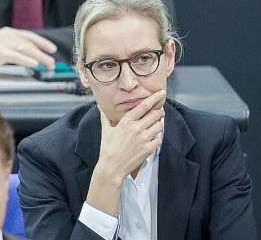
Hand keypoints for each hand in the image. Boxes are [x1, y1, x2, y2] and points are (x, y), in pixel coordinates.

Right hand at [0, 27, 56, 74]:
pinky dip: (27, 60)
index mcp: (7, 33)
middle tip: (52, 62)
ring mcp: (2, 43)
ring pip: (26, 49)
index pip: (29, 36)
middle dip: (43, 53)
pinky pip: (16, 56)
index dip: (42, 42)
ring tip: (48, 65)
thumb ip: (11, 47)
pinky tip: (34, 65)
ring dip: (39, 58)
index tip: (52, 49)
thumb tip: (28, 56)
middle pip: (30, 43)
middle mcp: (6, 35)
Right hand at [86, 90, 165, 215]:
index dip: (154, 98)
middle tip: (160, 111)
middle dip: (160, 111)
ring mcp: (143, 139)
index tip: (161, 93)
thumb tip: (99, 108)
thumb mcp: (106, 131)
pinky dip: (158, 138)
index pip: (143, 106)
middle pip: (155, 114)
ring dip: (159, 124)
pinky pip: (159, 139)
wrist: (112, 167)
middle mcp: (136, 128)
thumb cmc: (107, 148)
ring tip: (156, 125)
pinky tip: (152, 139)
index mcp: (126, 122)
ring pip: (160, 126)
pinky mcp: (148, 149)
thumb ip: (105, 118)